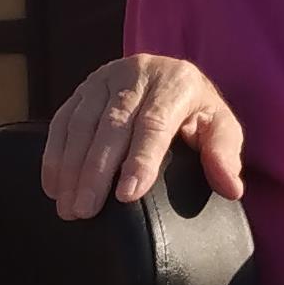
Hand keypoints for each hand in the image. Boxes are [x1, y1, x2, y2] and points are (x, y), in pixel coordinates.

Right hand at [39, 55, 245, 218]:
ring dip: (70, 168)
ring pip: (81, 124)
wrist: (169, 76)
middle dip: (96, 172)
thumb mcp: (220, 127)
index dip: (139, 160)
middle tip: (85, 210)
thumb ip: (224, 154)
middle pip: (111, 125)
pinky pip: (62, 121)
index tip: (126, 196)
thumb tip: (230, 188)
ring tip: (68, 207)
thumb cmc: (195, 112)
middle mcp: (136, 73)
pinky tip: (53, 187)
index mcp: (175, 82)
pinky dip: (54, 155)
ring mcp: (104, 78)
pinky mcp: (83, 88)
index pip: (153, 123)